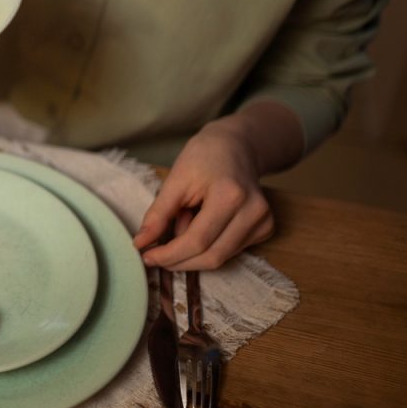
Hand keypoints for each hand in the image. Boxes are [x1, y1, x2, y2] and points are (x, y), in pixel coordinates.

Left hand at [133, 116, 275, 269]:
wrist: (236, 146)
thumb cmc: (203, 157)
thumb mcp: (175, 180)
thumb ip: (158, 214)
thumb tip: (141, 244)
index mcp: (231, 196)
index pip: (198, 240)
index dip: (170, 254)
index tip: (147, 257)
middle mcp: (254, 212)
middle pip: (212, 256)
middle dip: (180, 261)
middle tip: (155, 256)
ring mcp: (263, 222)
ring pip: (221, 258)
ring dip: (193, 253)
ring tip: (183, 224)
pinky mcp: (266, 229)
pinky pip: (230, 251)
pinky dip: (208, 247)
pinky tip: (200, 224)